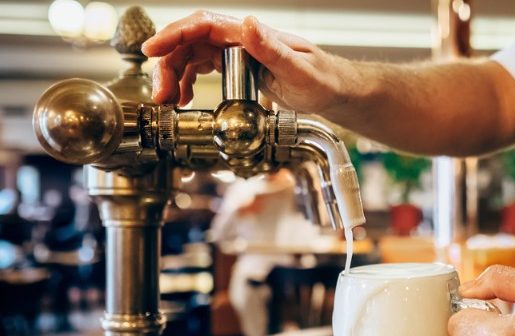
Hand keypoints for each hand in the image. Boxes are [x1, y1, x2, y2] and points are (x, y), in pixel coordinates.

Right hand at [142, 11, 353, 111]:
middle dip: (168, 65)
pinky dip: (186, 82)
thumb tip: (248, 24)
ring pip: (191, 56)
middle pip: (190, 43)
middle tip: (161, 95)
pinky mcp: (236, 67)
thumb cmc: (322, 79)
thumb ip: (272, 49)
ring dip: (173, 76)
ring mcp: (236, 52)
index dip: (174, 35)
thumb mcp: (299, 69)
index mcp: (251, 35)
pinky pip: (201, 68)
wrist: (333, 90)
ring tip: (168, 102)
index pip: (203, 26)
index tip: (153, 49)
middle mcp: (240, 40)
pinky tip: (182, 99)